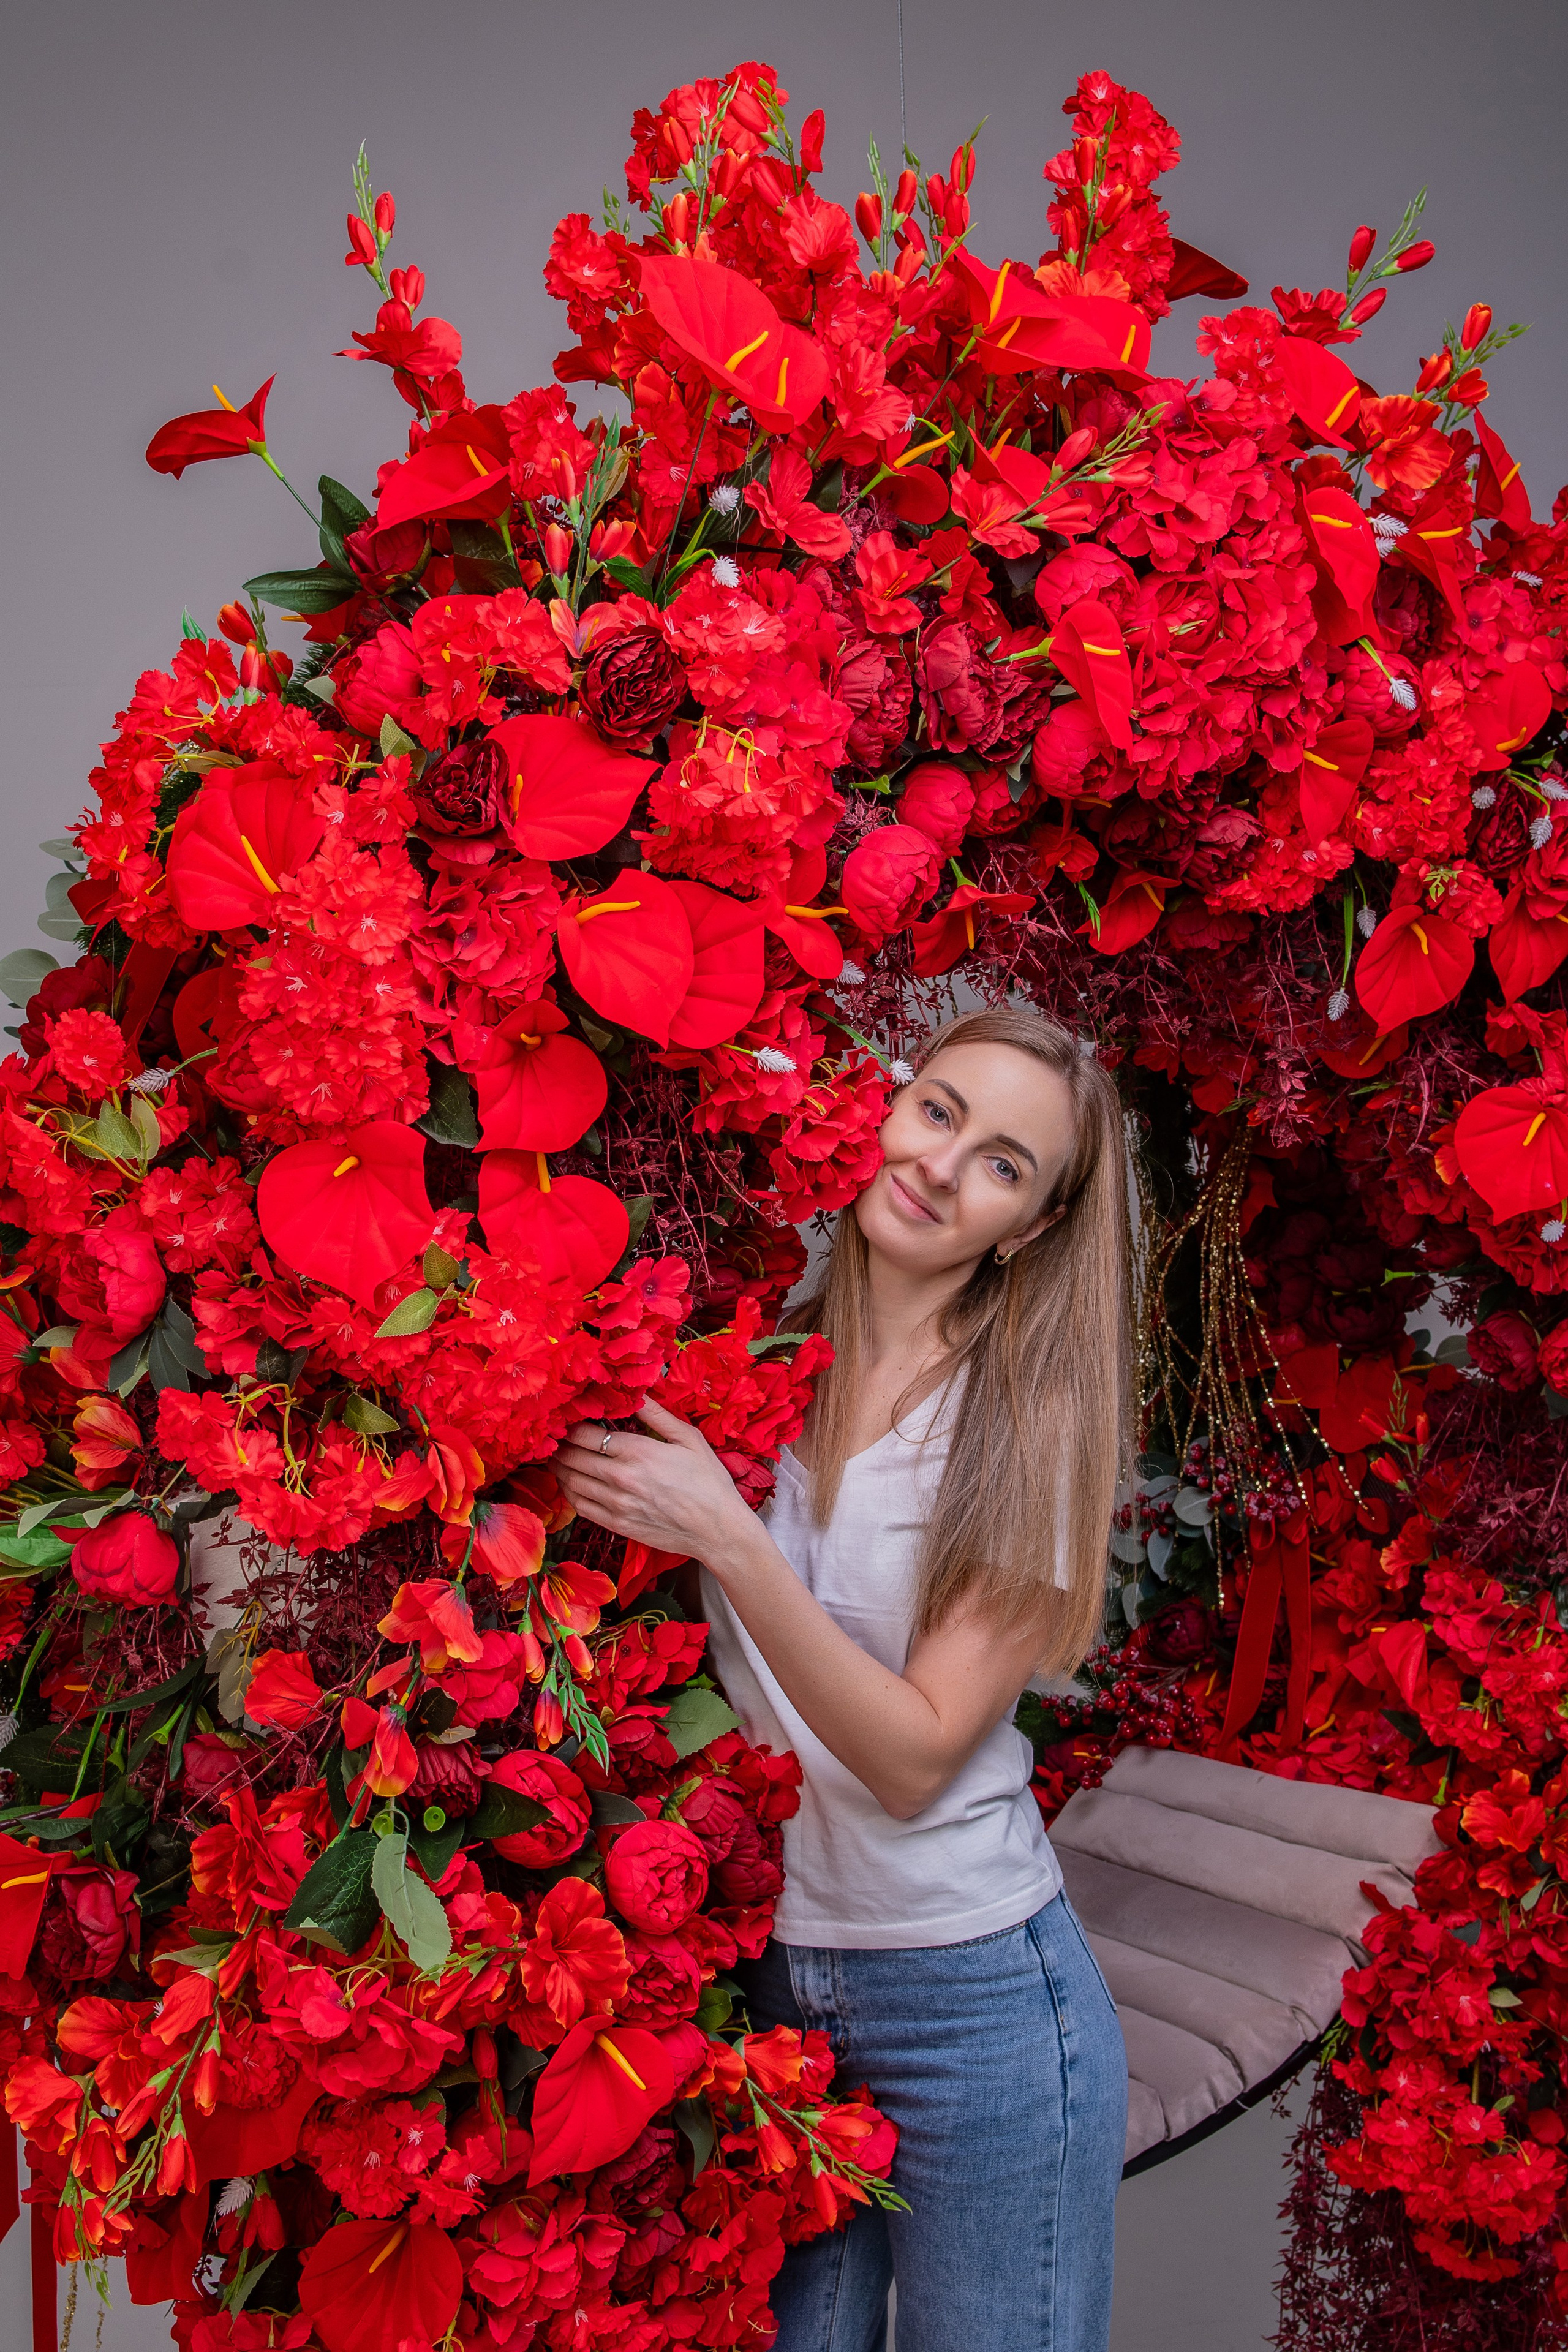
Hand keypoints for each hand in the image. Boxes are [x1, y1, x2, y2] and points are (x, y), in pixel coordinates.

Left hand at [554, 1401, 758, 1565]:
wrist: (718, 1530)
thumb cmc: (709, 1482)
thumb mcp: (689, 1439)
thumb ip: (657, 1414)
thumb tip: (636, 1393)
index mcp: (637, 1452)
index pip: (585, 1435)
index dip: (570, 1425)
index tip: (566, 1419)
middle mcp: (621, 1478)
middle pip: (572, 1457)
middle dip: (559, 1445)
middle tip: (554, 1437)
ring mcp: (616, 1504)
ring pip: (571, 1482)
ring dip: (560, 1468)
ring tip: (557, 1458)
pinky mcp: (617, 1525)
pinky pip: (580, 1507)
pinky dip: (569, 1493)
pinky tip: (571, 1484)